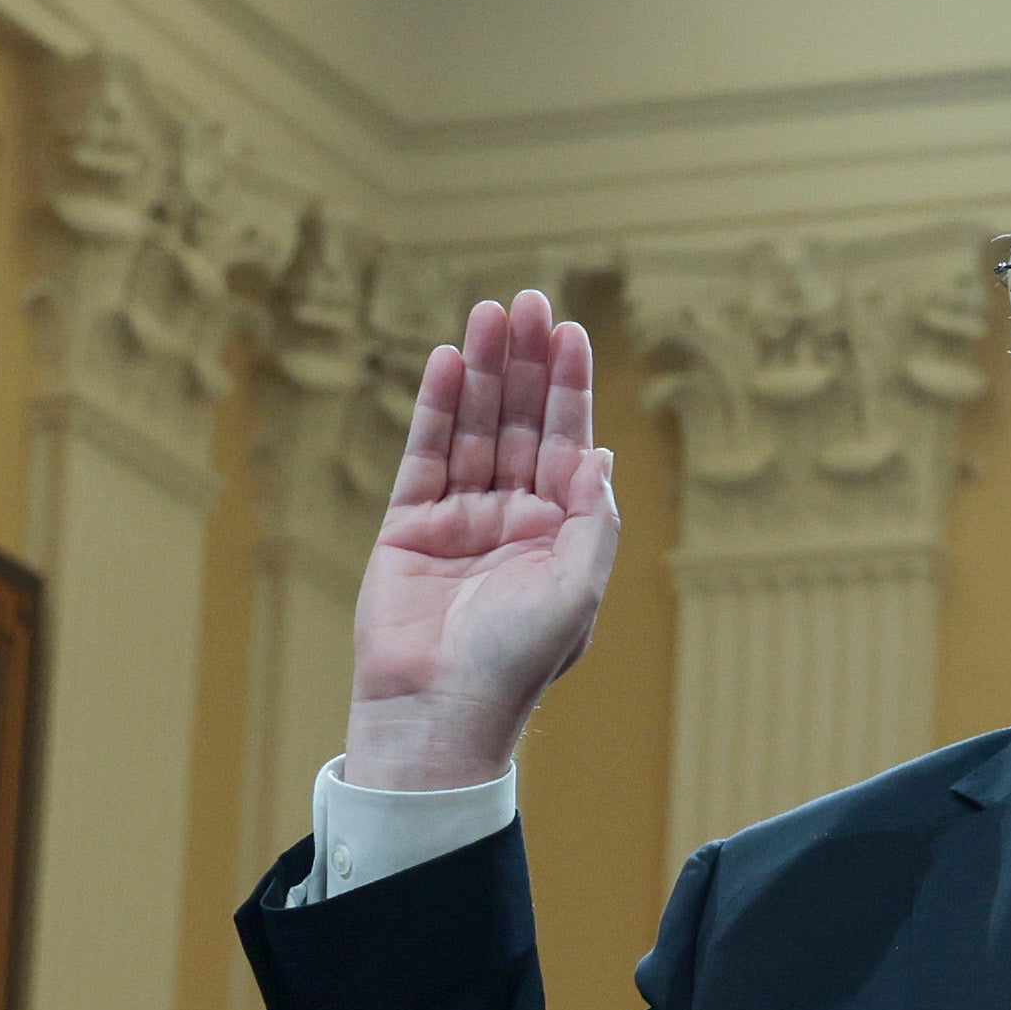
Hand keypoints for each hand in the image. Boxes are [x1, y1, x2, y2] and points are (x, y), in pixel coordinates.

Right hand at [343, 291, 623, 794]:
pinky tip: (449, 361)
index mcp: (558, 534)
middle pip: (521, 422)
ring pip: (475, 428)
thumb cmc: (515, 662)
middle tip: (527, 300)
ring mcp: (459, 519)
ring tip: (487, 313)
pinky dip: (437, 408)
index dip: (570, 386)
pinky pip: (424, 455)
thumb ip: (591, 516)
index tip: (571, 331)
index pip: (567, 442)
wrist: (438, 709)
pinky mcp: (408, 526)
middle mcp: (512, 519)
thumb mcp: (577, 587)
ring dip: (483, 371)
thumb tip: (602, 453)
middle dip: (525, 362)